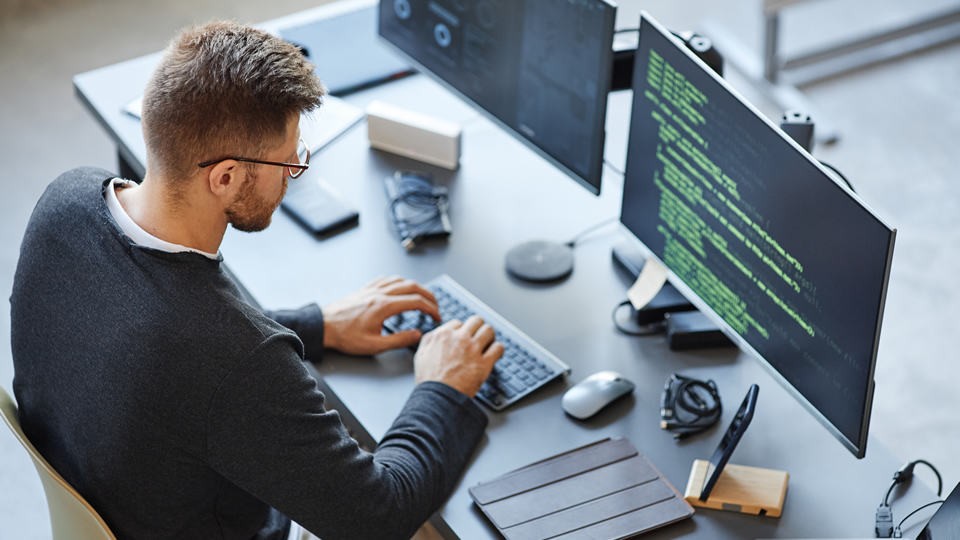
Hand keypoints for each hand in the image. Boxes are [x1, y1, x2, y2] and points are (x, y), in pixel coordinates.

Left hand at [322, 276, 440, 354]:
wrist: (324, 326)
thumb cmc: (345, 337)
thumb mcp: (374, 345)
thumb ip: (399, 340)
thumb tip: (417, 335)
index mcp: (384, 307)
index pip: (416, 301)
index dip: (431, 308)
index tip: (436, 316)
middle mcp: (379, 294)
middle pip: (412, 286)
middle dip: (428, 295)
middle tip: (435, 305)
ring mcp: (372, 289)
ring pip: (400, 280)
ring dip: (416, 286)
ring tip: (422, 296)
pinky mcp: (365, 289)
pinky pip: (386, 279)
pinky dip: (399, 281)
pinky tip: (400, 287)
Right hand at [414, 315, 503, 396]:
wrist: (438, 398)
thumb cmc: (429, 381)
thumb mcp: (420, 355)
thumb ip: (429, 341)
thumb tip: (435, 334)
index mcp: (443, 335)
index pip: (458, 323)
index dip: (462, 330)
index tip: (465, 337)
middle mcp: (459, 339)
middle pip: (476, 321)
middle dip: (478, 328)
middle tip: (479, 336)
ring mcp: (473, 350)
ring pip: (489, 330)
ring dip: (490, 336)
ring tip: (489, 343)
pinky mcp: (484, 363)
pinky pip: (498, 348)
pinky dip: (498, 350)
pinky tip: (495, 354)